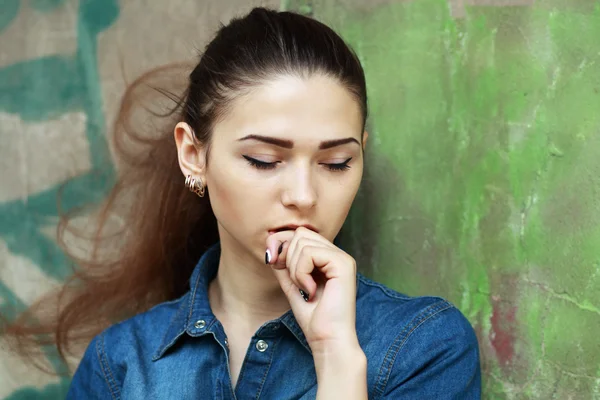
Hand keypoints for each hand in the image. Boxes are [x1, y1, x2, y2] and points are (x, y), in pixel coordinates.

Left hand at [265, 227, 359, 350]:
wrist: (327, 340)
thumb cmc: (313, 319)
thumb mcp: (292, 285)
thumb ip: (284, 265)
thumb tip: (272, 244)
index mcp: (328, 258)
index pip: (300, 234)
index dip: (281, 243)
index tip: (272, 262)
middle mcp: (338, 254)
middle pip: (300, 233)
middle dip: (285, 254)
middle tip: (291, 279)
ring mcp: (342, 258)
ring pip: (303, 241)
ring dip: (293, 267)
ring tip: (304, 288)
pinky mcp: (343, 264)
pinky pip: (309, 253)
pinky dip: (301, 272)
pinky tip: (310, 290)